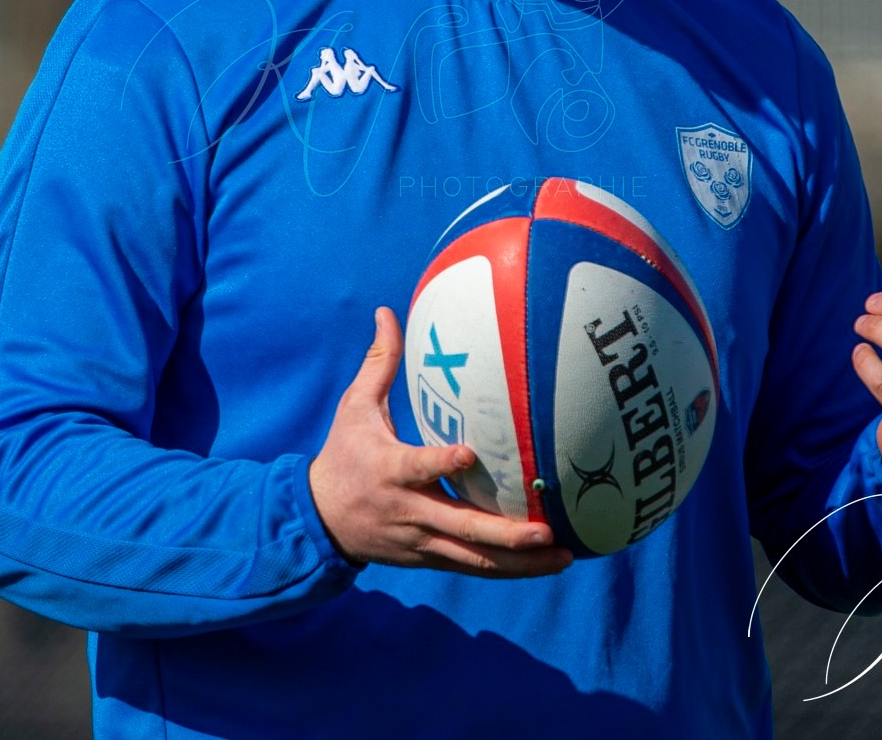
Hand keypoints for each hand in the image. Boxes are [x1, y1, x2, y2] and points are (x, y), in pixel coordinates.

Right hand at [308, 307, 573, 577]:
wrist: (319, 521)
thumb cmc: (343, 455)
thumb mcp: (354, 408)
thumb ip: (379, 363)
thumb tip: (386, 312)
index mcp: (389, 469)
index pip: (417, 467)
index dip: (441, 463)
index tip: (469, 454)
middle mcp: (409, 510)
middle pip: (460, 527)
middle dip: (504, 533)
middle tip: (545, 531)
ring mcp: (421, 540)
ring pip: (474, 558)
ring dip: (519, 562)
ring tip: (562, 556)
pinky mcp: (429, 557)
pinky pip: (473, 566)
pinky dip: (510, 569)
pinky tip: (547, 563)